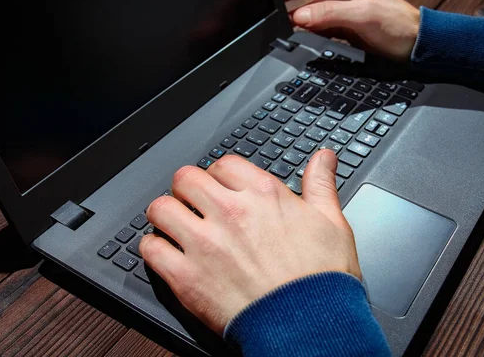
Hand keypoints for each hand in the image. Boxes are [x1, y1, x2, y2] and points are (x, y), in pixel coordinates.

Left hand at [140, 150, 359, 333]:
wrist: (309, 326)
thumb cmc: (322, 278)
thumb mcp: (332, 222)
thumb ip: (320, 184)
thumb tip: (323, 158)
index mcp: (262, 194)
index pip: (223, 164)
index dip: (220, 175)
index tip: (221, 187)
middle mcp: (230, 211)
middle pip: (186, 179)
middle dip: (188, 189)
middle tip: (194, 203)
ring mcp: (204, 243)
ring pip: (161, 208)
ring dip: (166, 214)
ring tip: (175, 224)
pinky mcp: (186, 276)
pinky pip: (151, 248)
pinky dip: (154, 248)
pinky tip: (166, 252)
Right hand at [274, 0, 419, 60]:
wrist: (415, 45)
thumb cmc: (397, 25)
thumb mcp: (362, 16)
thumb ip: (330, 14)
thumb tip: (301, 16)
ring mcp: (345, 9)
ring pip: (312, 5)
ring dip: (294, 8)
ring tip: (275, 14)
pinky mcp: (347, 26)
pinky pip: (320, 22)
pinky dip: (306, 25)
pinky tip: (295, 31)